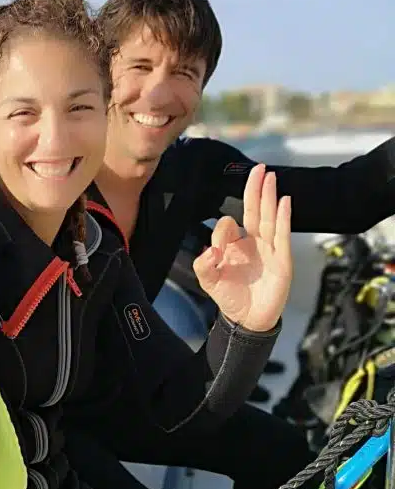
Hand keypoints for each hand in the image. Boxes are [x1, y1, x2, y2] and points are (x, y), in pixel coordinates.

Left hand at [193, 164, 291, 331]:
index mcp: (235, 245)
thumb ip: (203, 265)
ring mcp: (269, 250)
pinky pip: (283, 235)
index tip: (219, 243)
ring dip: (270, 197)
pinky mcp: (282, 260)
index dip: (223, 228)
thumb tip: (210, 250)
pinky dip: (283, 218)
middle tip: (259, 168)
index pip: (230, 225)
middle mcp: (253, 243)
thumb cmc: (231, 298)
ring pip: (268, 217)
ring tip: (270, 177)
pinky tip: (284, 201)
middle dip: (255, 189)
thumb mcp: (209, 281)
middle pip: (254, 210)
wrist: (249, 319)